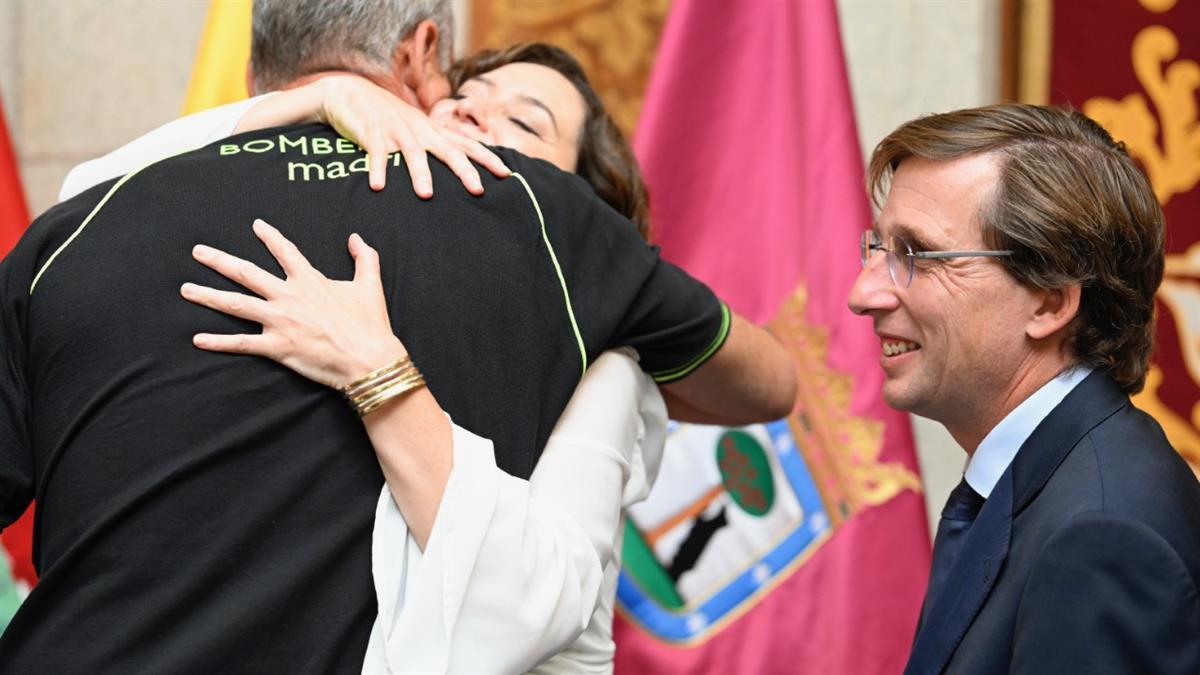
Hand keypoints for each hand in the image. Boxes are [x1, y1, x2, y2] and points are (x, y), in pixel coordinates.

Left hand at [180, 219, 407, 388]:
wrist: (369, 358)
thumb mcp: (370, 285)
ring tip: (186, 289)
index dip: (270, 237)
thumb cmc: (370, 324)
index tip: (256, 226)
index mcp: (310, 281)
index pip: (285, 251)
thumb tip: (357, 238)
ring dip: (208, 295)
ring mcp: (280, 321)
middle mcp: (289, 296)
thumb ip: (364, 258)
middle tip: (198, 251)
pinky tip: (198, 339)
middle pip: (247, 273)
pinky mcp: (277, 346)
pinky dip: (218, 342)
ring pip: (236, 304)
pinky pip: (241, 344)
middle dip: (219, 260)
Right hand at [316, 76, 509, 195]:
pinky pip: (376, 153)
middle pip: (448, 150)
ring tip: (427, 195)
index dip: (488, 158)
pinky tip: (377, 186)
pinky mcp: (372, 133)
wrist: (351, 92)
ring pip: (413, 153)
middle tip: (479, 190)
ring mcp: (396, 130)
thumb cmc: (389, 117)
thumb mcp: (418, 129)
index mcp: (433, 131)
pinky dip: (377, 169)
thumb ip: (436, 145)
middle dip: (464, 170)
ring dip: (420, 173)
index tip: (507, 173)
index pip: (467, 144)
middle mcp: (420, 130)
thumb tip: (461, 168)